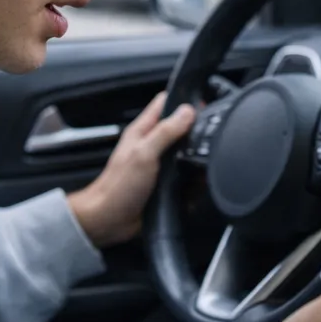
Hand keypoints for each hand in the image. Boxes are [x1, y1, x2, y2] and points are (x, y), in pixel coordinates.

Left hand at [68, 93, 194, 246]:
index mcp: (143, 130)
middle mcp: (152, 144)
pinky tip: (199, 182)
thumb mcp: (144, 154)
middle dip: (195, 131)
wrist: (109, 220)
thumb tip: (187, 111)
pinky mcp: (165, 183)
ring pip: (185, 152)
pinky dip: (193, 178)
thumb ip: (165, 132)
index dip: (184, 101)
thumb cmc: (119, 187)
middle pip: (179, 128)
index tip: (203, 106)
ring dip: (196, 157)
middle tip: (211, 136)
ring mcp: (159, 164)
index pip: (165, 103)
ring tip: (208, 161)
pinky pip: (185, 175)